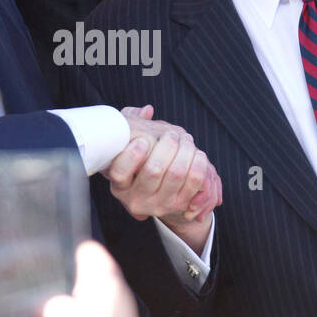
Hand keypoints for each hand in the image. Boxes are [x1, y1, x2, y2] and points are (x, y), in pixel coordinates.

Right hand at [43, 241, 145, 316]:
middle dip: (66, 284)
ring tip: (49, 316)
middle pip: (89, 278)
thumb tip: (44, 303)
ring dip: (71, 309)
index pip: (89, 250)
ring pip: (89, 303)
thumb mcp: (54, 312)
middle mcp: (117, 294)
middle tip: (46, 289)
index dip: (70, 249)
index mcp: (106, 278)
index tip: (55, 253)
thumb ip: (46, 300)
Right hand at [108, 105, 221, 223]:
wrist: (160, 191)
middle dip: (167, 145)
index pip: (119, 173)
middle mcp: (135, 200)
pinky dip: (198, 162)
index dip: (132, 155)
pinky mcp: (180, 205)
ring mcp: (159, 206)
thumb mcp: (131, 143)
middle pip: (153, 170)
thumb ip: (132, 123)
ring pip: (176, 173)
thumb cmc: (142, 158)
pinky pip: (194, 181)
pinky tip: (195, 152)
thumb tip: (147, 110)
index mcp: (119, 185)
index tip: (143, 140)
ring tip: (184, 139)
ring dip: (185, 150)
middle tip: (171, 134)